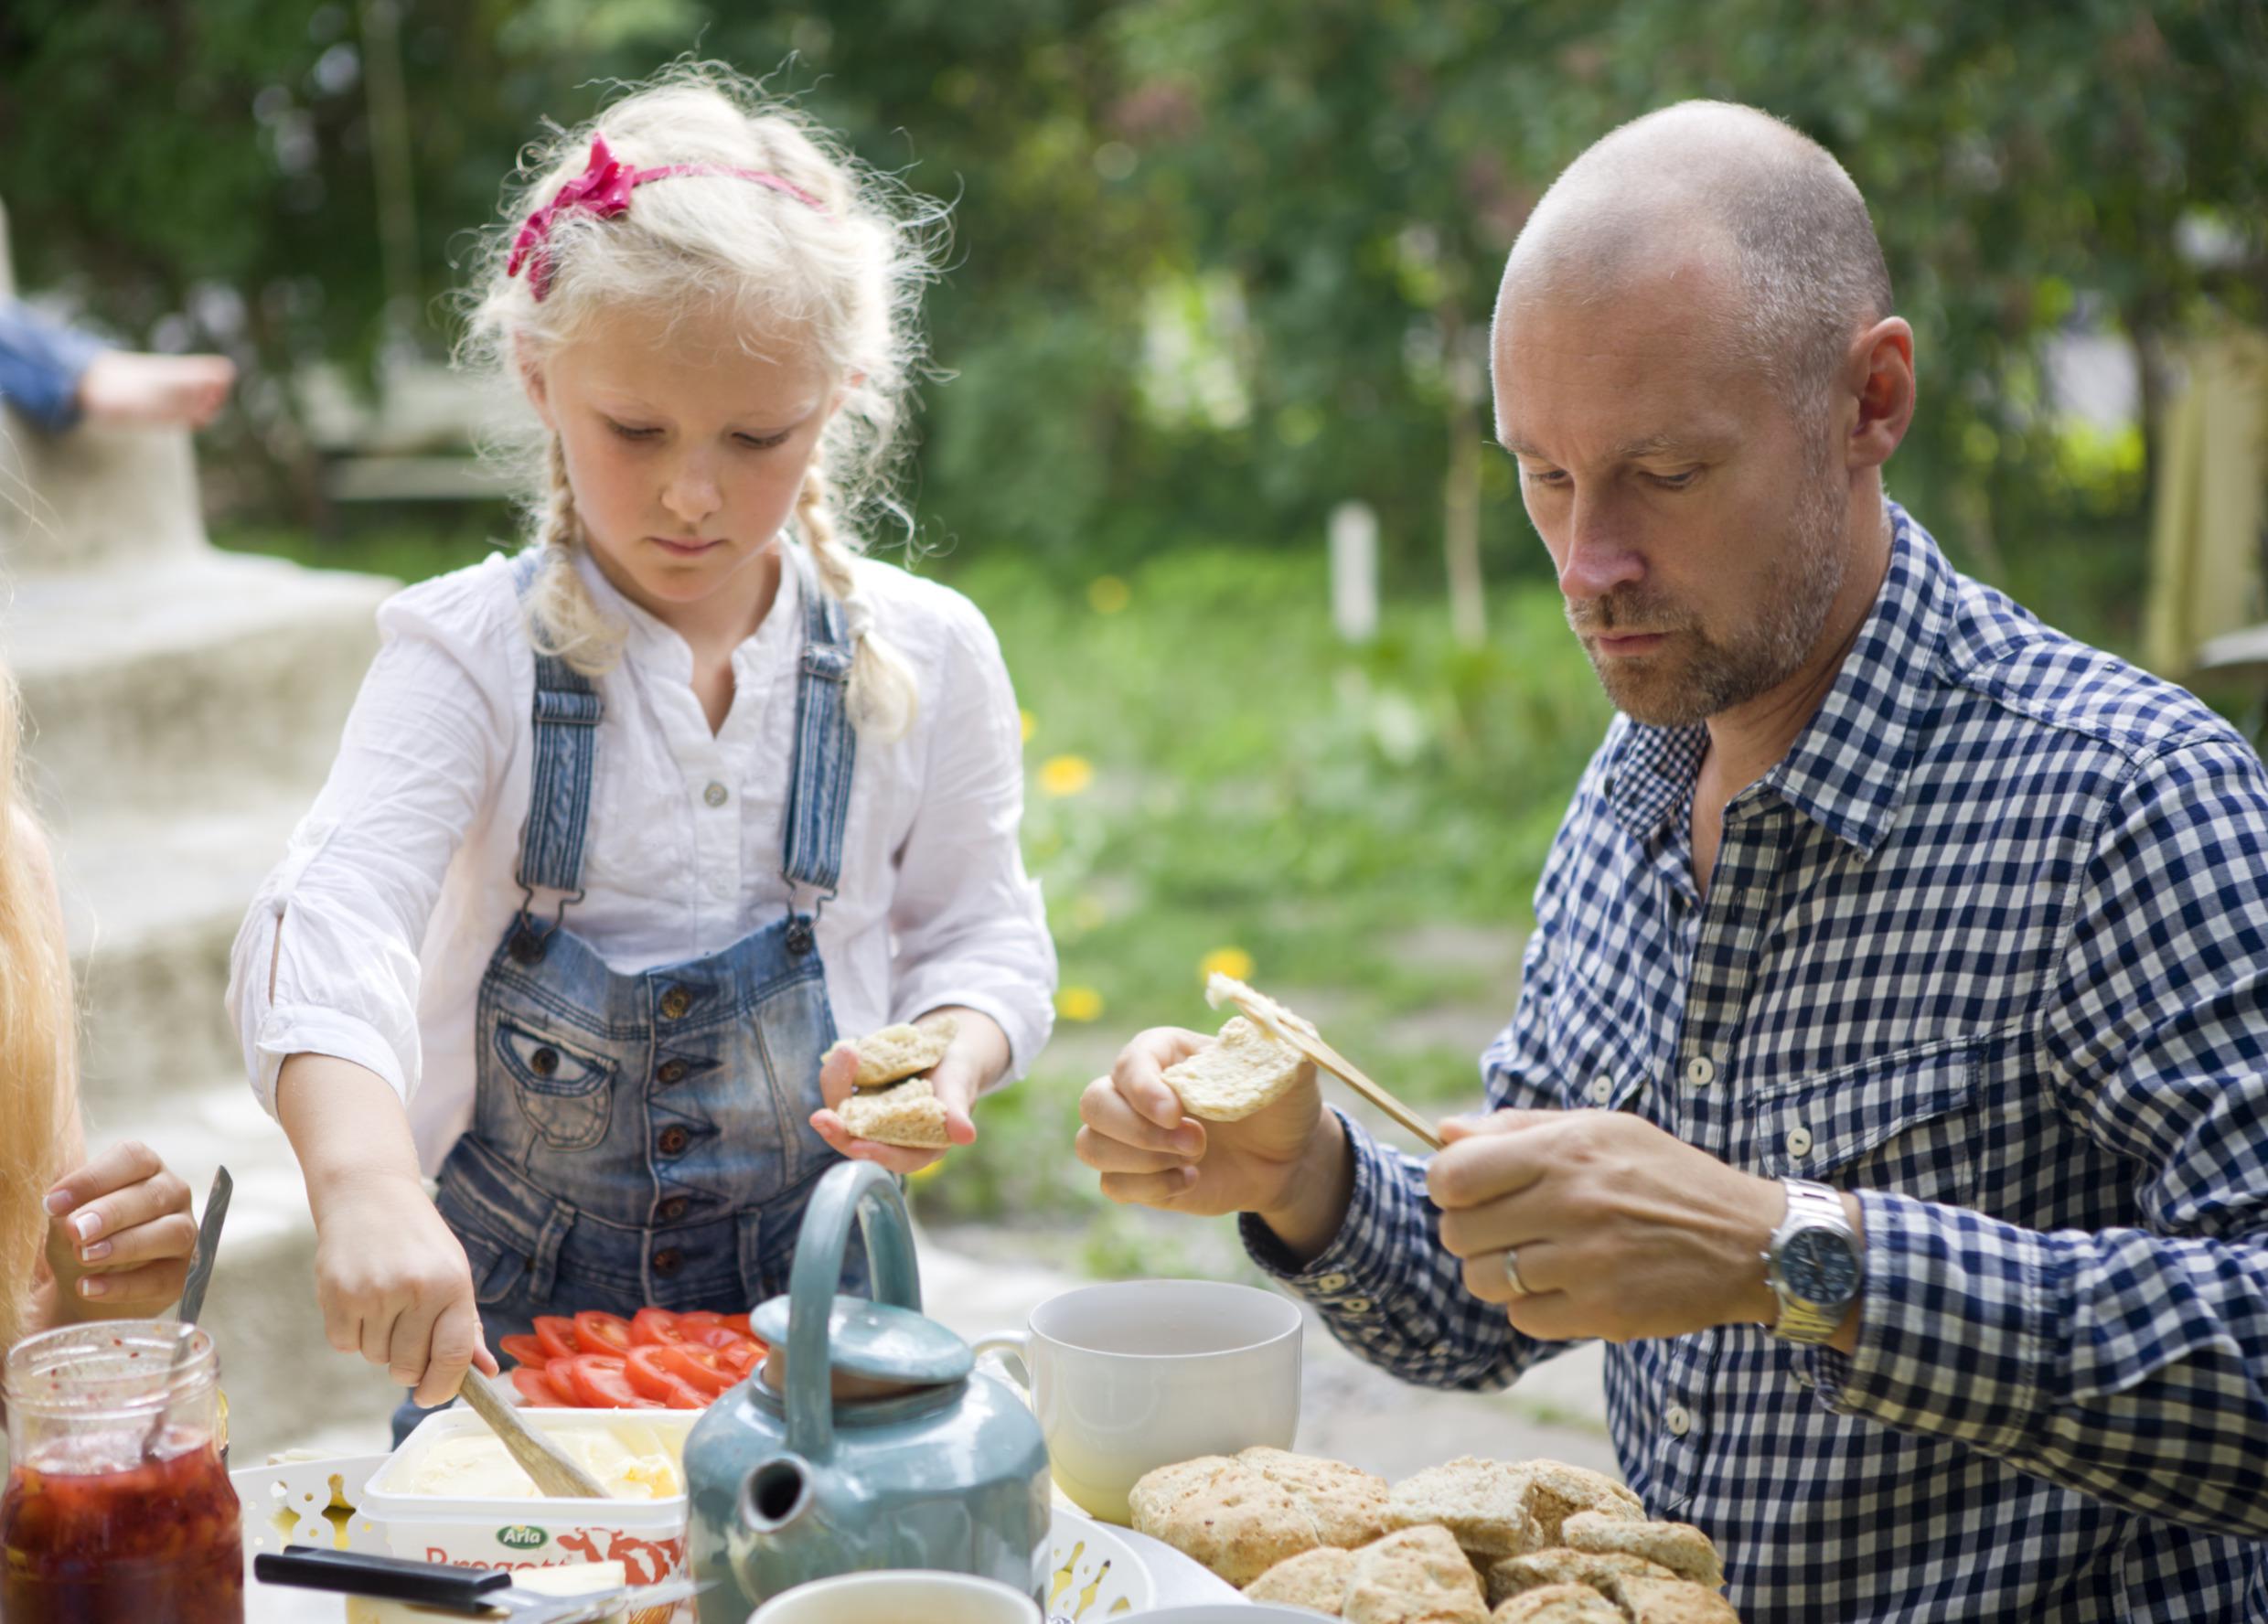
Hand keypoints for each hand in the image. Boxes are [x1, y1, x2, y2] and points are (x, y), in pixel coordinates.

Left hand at [39, 1141, 195, 1321]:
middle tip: (77, 1230)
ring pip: (172, 1233)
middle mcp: (173, 1194)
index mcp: (145, 1168)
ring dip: (127, 1244)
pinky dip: (124, 1285)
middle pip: (154, 1195)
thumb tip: (69, 1219)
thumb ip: (68, 1217)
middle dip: (112, 1213)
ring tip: (86, 1256)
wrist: (88, 1282)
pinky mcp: (184, 1274)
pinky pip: (163, 1279)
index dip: (94, 1178)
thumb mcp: (66, 1223)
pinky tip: (89, 1287)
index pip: (133, 1158)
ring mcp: (185, 1233)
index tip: (53, 1203)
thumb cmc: (81, 1238)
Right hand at [308, 1171, 497, 1407]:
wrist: (368, 1196)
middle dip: (407, 1367)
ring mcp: (374, 1292)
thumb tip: (486, 1373)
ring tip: (384, 1303)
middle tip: (406, 1336)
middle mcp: (415, 1289)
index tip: (431, 1395)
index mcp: (452, 1284)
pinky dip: (352, 1334)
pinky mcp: (338, 1295)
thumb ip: (467, 1327)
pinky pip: (345, 1345)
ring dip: (379, 1344)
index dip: (442, 1387)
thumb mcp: (453, 1273)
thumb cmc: (418, 1242)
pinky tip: (360, 1300)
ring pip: (375, 1358)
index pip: (452, 1356)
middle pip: (407, 1368)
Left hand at [809, 1009, 997, 1175]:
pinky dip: (841, 1072)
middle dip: (839, 1132)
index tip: (858, 1147)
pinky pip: (843, 1088)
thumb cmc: (956, 1073)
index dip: (879, 1155)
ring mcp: (872, 1116)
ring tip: (845, 1054)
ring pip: (845, 1114)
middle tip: (819, 1118)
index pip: (899, 1159)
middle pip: (861, 1142)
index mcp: (921, 1145)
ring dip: (837, 1088)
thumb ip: (956, 1109)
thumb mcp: (958, 1085)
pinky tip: (845, 1052)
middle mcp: (892, 1136)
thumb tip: (966, 1136)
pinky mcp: (859, 1096)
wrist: (945, 1048)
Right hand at [1075, 1027, 1339, 1235]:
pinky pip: (1112, 1184)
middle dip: (1138, 1130)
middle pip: (1093, 1103)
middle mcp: (1136, 1090)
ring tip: (1194, 1159)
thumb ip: (1276, 1044)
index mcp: (1165, 1052)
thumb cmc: (1280, 1104)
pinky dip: (1150, 1187)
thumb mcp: (1289, 1070)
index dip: (1143, 1088)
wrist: (1284, 1157)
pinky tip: (1190, 1180)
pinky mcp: (1136, 1173)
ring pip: (1091, 1145)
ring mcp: (1130, 1134)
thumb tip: (1256, 1022)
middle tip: (1196, 1141)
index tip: (1174, 1113)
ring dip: (1141, 1161)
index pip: (1130, 1061)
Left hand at [1428, 1108, 1786, 1343]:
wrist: (1748, 1240)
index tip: (1468, 1192)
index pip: (1454, 1175)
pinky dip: (1533, 1307)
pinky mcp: (1602, 1311)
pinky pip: (1523, 1318)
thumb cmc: (1664, 1176)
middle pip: (1459, 1233)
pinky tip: (1566, 1286)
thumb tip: (1444, 1132)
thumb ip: (1517, 1128)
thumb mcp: (1600, 1129)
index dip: (1447, 1186)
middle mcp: (1570, 1204)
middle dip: (1469, 1233)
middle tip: (1502, 1229)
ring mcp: (1586, 1263)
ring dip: (1498, 1273)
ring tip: (1535, 1258)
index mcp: (1564, 1151)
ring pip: (1484, 1280)